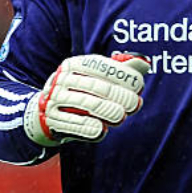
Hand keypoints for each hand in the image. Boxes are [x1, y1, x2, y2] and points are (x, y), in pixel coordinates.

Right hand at [23, 52, 150, 146]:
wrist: (46, 111)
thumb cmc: (81, 91)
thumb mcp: (96, 77)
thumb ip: (120, 70)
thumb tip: (145, 62)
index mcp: (74, 64)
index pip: (101, 67)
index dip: (122, 75)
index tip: (139, 84)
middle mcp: (62, 79)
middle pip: (96, 86)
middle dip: (118, 95)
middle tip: (134, 104)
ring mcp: (55, 99)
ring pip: (85, 104)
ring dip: (106, 111)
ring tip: (121, 117)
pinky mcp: (53, 120)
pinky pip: (72, 124)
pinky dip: (88, 128)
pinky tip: (102, 130)